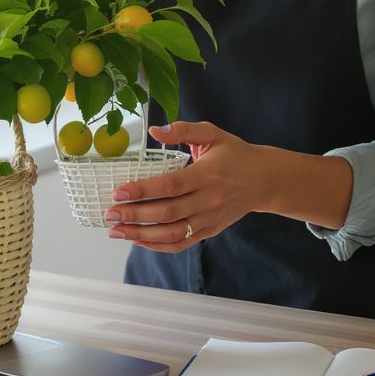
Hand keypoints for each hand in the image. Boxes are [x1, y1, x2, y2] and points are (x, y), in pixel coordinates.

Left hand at [103, 121, 273, 252]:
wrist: (264, 179)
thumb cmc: (235, 153)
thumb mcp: (212, 133)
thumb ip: (183, 130)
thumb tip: (154, 131)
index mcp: (207, 174)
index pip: (170, 185)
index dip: (143, 190)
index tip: (118, 191)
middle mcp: (209, 200)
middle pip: (167, 213)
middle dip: (135, 215)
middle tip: (109, 214)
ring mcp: (210, 218)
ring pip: (172, 233)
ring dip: (142, 235)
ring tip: (117, 231)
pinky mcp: (210, 230)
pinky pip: (182, 242)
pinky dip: (159, 245)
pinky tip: (139, 240)